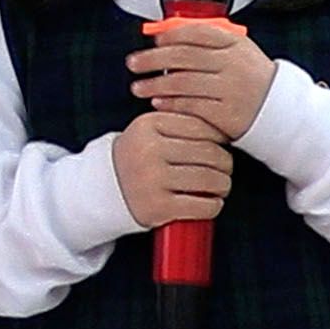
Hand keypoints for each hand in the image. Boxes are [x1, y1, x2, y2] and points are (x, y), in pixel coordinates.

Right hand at [111, 111, 232, 228]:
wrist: (104, 189)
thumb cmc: (136, 158)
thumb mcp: (148, 130)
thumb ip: (178, 122)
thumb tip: (222, 129)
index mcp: (148, 125)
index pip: (199, 126)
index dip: (218, 138)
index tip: (221, 145)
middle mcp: (149, 150)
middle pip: (208, 153)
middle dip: (225, 163)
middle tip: (225, 168)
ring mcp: (153, 179)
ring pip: (209, 179)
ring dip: (223, 184)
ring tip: (221, 185)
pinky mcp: (159, 207)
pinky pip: (202, 205)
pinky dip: (214, 205)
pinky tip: (212, 202)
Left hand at [126, 24, 277, 139]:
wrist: (280, 110)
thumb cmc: (252, 78)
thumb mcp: (239, 51)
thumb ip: (209, 42)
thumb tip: (168, 35)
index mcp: (235, 44)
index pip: (195, 33)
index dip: (169, 36)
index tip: (153, 40)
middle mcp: (232, 64)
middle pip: (183, 56)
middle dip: (152, 59)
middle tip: (133, 63)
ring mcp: (230, 89)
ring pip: (183, 82)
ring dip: (155, 85)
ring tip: (138, 87)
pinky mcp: (226, 113)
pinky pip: (192, 106)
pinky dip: (171, 104)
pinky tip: (157, 103)